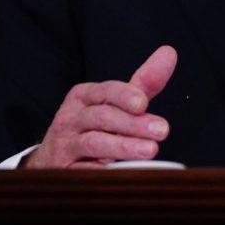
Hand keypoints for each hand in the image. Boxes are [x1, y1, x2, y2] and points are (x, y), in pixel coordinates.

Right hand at [25, 45, 177, 168]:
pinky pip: (85, 170)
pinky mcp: (65, 170)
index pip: (106, 91)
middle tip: (161, 131)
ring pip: (94, 143)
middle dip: (133, 123)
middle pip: (103, 117)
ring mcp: (65, 144)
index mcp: (84, 96)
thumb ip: (142, 84)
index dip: (125, 95)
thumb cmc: (93, 126)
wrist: (55, 159)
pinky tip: (125, 172)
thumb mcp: (115, 104)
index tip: (143, 103)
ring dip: (124, 146)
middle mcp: (71, 117)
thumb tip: (169, 52)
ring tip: (150, 150)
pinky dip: (105, 171)